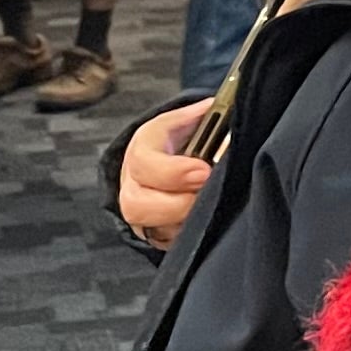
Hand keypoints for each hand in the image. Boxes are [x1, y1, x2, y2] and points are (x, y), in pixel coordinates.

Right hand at [118, 97, 218, 247]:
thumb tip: (218, 106)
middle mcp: (132, 186)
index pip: (144, 164)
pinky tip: (204, 225)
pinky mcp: (153, 235)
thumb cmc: (175, 142)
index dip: (173, 171)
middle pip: (138, 205)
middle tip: (206, 195)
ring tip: (208, 210)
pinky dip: (184, 237)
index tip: (203, 170)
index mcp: (140, 152)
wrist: (163, 164)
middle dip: (176, 204)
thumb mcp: (182, 123)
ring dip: (181, 222)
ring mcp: (141, 215)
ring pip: (150, 230)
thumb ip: (197, 117)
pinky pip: (164, 244)